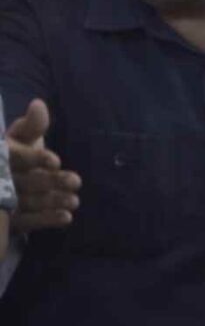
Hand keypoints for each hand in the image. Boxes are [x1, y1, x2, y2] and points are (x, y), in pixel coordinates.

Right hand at [5, 99, 79, 230]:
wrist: (6, 181)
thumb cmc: (20, 156)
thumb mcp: (24, 137)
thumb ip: (33, 125)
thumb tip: (38, 104)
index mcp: (1, 155)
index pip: (15, 157)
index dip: (35, 159)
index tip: (55, 161)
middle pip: (25, 181)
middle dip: (51, 181)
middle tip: (76, 181)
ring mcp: (2, 200)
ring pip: (28, 201)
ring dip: (53, 201)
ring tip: (74, 200)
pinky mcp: (10, 220)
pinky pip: (27, 221)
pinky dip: (47, 220)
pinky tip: (67, 217)